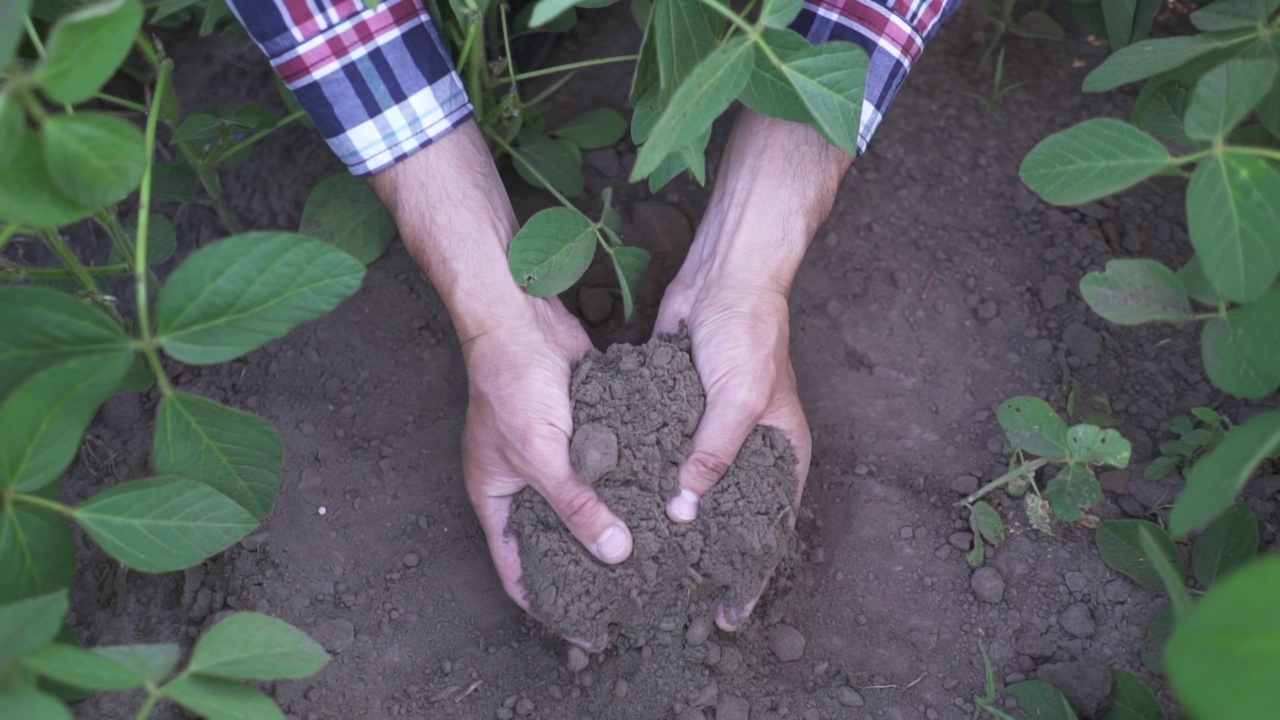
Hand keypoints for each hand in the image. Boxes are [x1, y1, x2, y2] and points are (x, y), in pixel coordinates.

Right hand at [367, 121, 632, 636]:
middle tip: (630, 597)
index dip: (548, 603)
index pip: (517, 570)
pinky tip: (659, 501)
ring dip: (611, 525)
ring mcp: (550, 455)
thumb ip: (576, 507)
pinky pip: (603, 469)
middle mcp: (520, 482)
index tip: (588, 630)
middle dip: (586, 568)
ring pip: (583, 504)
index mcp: (495, 497)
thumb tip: (616, 554)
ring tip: (655, 556)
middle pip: (553, 541)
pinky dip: (625, 486)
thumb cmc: (511, 386)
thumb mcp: (542, 456)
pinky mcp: (579, 430)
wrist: (519, 317)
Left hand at [654, 272, 811, 630]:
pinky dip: (652, 482)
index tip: (731, 613)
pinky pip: (666, 457)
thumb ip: (715, 454)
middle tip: (681, 601)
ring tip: (647, 566)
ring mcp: (713, 431)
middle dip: (710, 557)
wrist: (723, 278)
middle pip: (732, 516)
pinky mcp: (680, 413)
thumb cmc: (747, 334)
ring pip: (694, 490)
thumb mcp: (739, 397)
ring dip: (676, 523)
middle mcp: (749, 447)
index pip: (771, 526)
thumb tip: (686, 510)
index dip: (753, 571)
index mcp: (781, 449)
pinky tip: (625, 508)